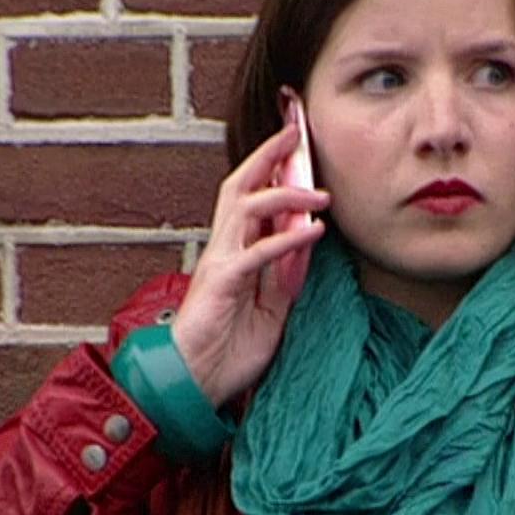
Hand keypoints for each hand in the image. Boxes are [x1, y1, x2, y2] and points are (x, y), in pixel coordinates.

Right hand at [172, 122, 330, 408]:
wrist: (195, 383)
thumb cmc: (228, 348)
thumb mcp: (271, 310)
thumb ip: (285, 277)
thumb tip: (306, 246)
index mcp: (233, 252)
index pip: (250, 198)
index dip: (269, 168)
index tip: (295, 143)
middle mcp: (223, 249)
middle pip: (239, 186)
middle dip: (266, 155)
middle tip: (294, 131)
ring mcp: (219, 262)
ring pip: (244, 208)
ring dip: (284, 194)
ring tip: (320, 194)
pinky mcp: (220, 283)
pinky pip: (256, 253)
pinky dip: (286, 239)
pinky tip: (312, 231)